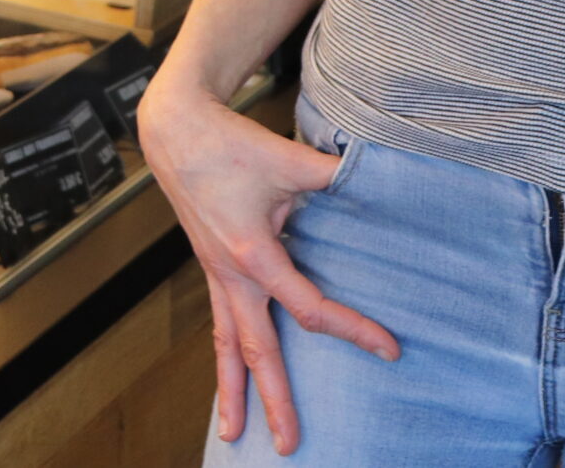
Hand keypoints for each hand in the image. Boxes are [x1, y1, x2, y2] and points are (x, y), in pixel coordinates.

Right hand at [139, 83, 398, 454]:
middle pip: (255, 350)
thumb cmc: (229, 143)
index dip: (352, 330)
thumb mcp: (289, 159)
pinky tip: (228, 378)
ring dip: (231, 392)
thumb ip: (336, 177)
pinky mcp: (212, 267)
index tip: (388, 348)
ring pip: (225, 345)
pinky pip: (217, 323)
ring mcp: (216, 274)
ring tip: (235, 434)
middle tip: (291, 444)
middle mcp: (229, 274)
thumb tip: (378, 181)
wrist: (176, 129)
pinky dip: (223, 356)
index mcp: (252, 254)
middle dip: (273, 400)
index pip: (308, 308)